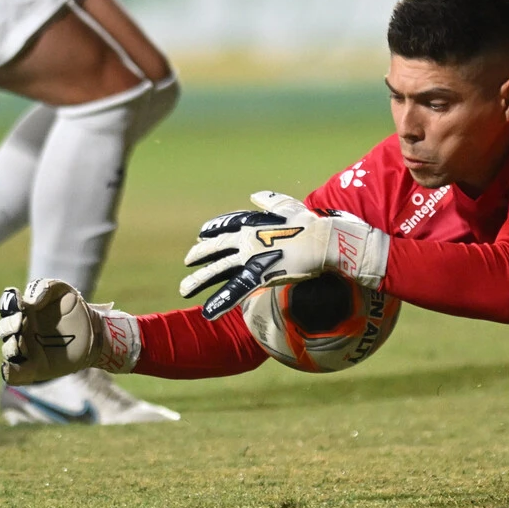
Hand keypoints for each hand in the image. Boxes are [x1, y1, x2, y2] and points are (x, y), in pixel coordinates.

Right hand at [0, 279, 132, 384]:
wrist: (93, 330)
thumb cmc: (73, 307)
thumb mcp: (61, 290)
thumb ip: (44, 288)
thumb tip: (30, 302)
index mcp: (23, 310)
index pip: (7, 306)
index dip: (8, 303)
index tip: (19, 303)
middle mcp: (20, 331)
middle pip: (4, 329)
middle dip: (8, 325)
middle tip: (21, 323)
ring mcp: (26, 350)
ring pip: (7, 351)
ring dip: (9, 347)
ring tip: (19, 343)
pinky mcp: (33, 368)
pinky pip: (14, 374)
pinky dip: (8, 372)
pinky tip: (9, 367)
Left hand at [179, 191, 391, 320]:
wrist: (325, 241)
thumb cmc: (311, 224)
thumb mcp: (289, 206)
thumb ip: (270, 201)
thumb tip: (256, 195)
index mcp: (253, 224)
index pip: (226, 225)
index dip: (213, 230)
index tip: (201, 235)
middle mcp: (247, 239)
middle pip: (216, 248)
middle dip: (199, 255)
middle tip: (188, 261)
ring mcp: (251, 257)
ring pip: (219, 270)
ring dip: (199, 280)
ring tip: (183, 290)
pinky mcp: (260, 275)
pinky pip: (236, 291)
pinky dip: (221, 302)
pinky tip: (207, 312)